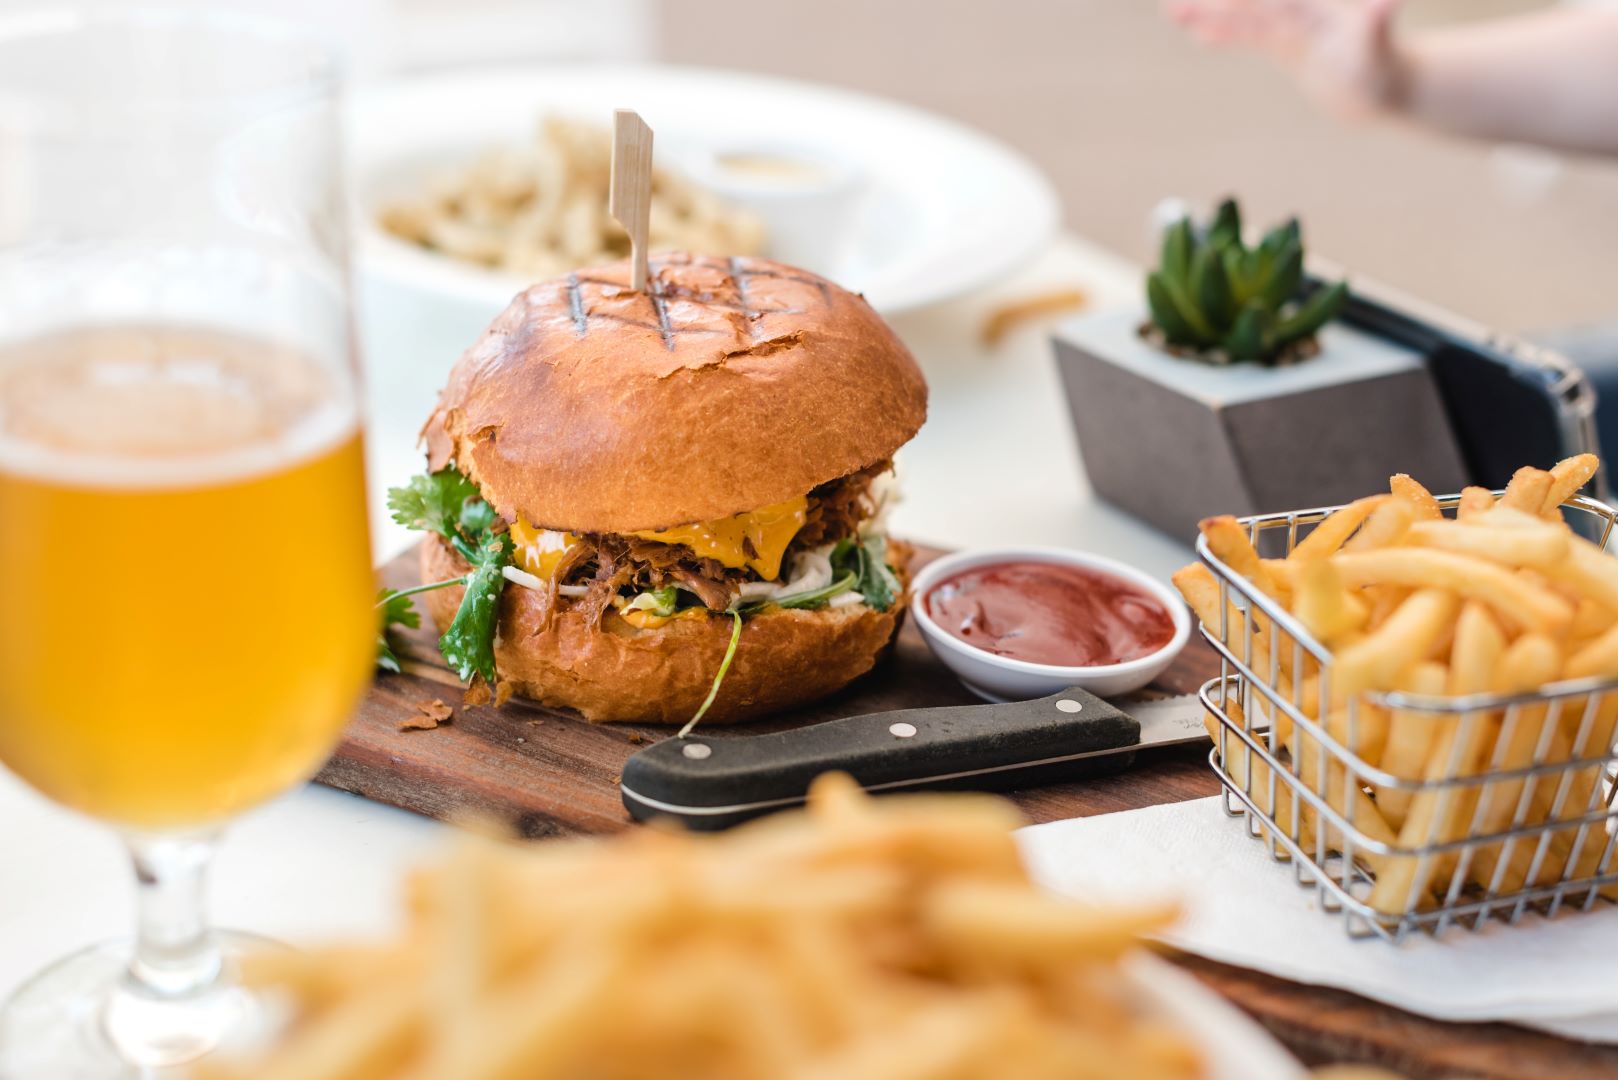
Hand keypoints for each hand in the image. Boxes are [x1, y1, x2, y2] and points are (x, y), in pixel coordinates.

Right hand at [1165, 0, 1407, 118]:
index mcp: (1314, 10)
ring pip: (1241, 18)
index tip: (1218, 2)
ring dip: (1208, 14)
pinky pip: (1247, 38)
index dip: (1242, 1)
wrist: (1385, 88)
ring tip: (1171, 11)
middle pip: (1247, 5)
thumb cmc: (1385, 73)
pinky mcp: (1286, 46)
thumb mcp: (1378, 54)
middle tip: (1172, 6)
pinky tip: (1196, 35)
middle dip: (1212, 4)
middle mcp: (1299, 13)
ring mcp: (1290, 29)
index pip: (1272, 3)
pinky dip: (1222, 36)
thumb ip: (1377, 26)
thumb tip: (1389, 4)